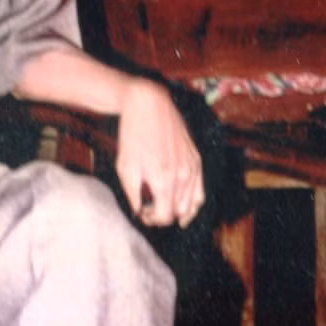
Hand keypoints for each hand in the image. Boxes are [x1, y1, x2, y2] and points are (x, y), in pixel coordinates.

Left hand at [115, 79, 204, 227]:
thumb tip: (137, 211)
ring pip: (193, 204)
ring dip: (179, 211)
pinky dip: (194, 201)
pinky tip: (184, 205)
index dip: (152, 220)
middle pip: (179, 212)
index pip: (164, 216)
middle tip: (149, 209)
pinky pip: (201, 189)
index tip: (142, 213)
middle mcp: (182, 176)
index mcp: (163, 180)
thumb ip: (132, 194)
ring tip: (165, 207)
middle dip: (164, 216)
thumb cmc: (133, 135)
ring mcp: (192, 167)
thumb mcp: (124, 166)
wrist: (149, 105)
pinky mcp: (197, 159)